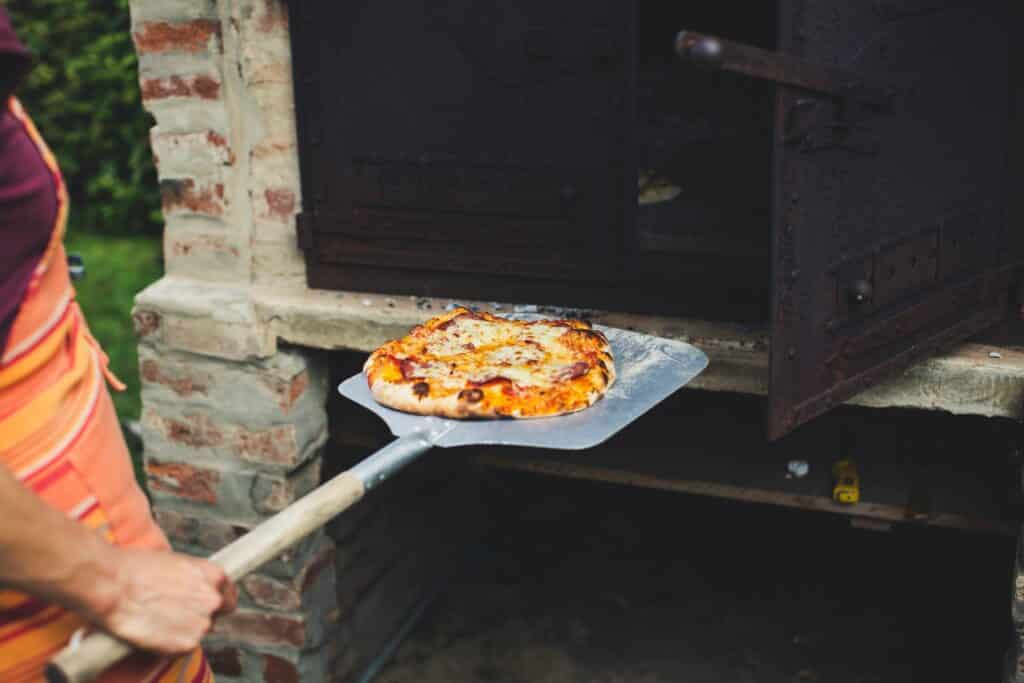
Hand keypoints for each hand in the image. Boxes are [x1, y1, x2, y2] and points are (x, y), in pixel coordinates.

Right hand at [83, 547, 236, 654]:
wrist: (113, 586)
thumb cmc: (136, 569)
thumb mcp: (176, 563)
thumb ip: (195, 580)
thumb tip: (195, 591)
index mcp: (214, 575)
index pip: (229, 596)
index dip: (217, 602)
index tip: (207, 606)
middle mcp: (214, 600)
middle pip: (217, 616)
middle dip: (200, 616)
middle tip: (176, 615)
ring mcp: (202, 624)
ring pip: (199, 633)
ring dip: (184, 630)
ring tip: (158, 620)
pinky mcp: (186, 645)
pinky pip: (183, 648)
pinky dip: (170, 644)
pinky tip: (154, 632)